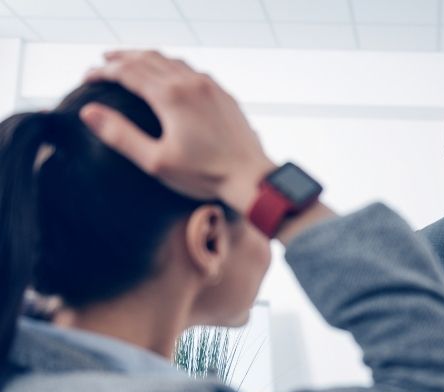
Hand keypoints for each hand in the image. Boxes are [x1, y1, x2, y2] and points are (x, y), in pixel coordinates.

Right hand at [80, 50, 273, 213]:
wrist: (251, 177)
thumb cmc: (205, 175)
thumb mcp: (156, 161)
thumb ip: (121, 135)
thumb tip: (89, 112)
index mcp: (170, 96)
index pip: (127, 72)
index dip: (103, 71)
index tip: (87, 76)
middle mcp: (190, 83)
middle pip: (147, 58)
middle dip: (122, 58)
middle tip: (104, 61)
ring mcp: (210, 86)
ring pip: (171, 61)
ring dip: (147, 58)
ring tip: (132, 63)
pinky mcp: (223, 95)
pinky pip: (193, 70)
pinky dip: (172, 66)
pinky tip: (170, 75)